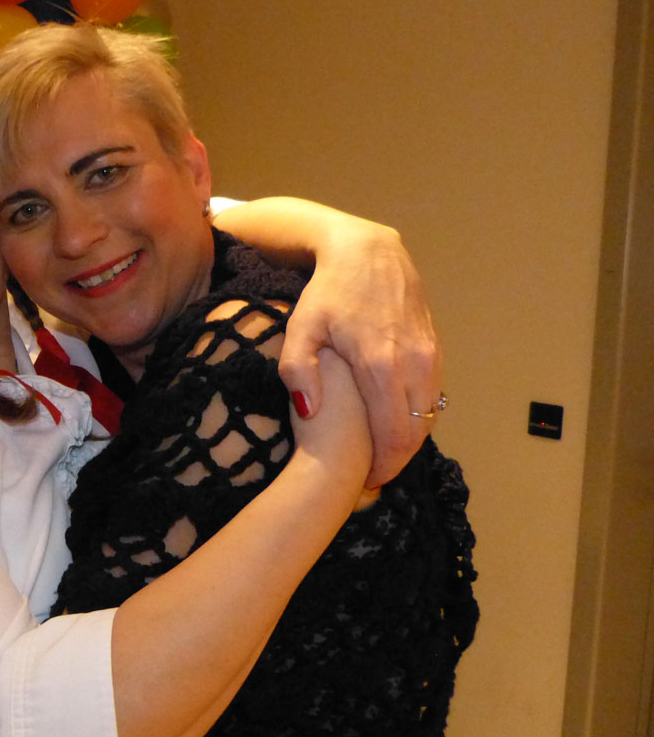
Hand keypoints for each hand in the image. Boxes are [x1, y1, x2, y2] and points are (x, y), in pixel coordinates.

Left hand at [278, 223, 440, 487]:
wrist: (367, 251)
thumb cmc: (326, 293)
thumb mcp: (300, 329)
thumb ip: (298, 373)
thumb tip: (308, 414)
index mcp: (380, 365)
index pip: (393, 437)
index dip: (381, 468)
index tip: (362, 484)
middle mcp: (415, 363)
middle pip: (416, 435)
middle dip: (395, 463)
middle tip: (369, 478)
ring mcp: (431, 355)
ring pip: (429, 417)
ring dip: (407, 442)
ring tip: (378, 455)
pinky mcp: (437, 348)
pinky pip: (432, 396)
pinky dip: (416, 417)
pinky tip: (391, 423)